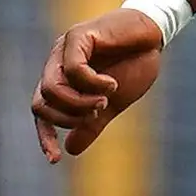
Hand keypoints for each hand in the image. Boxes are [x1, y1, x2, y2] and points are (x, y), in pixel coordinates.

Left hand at [33, 8, 163, 160]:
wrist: (153, 36)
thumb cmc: (134, 64)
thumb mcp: (112, 103)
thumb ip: (91, 124)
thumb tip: (70, 150)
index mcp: (61, 80)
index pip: (41, 111)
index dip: (45, 136)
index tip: (55, 159)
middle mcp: (56, 64)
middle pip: (41, 104)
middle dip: (68, 118)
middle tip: (98, 113)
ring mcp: (64, 49)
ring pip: (52, 89)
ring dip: (80, 103)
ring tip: (105, 101)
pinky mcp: (78, 36)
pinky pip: (73, 70)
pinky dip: (92, 84)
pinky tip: (111, 84)